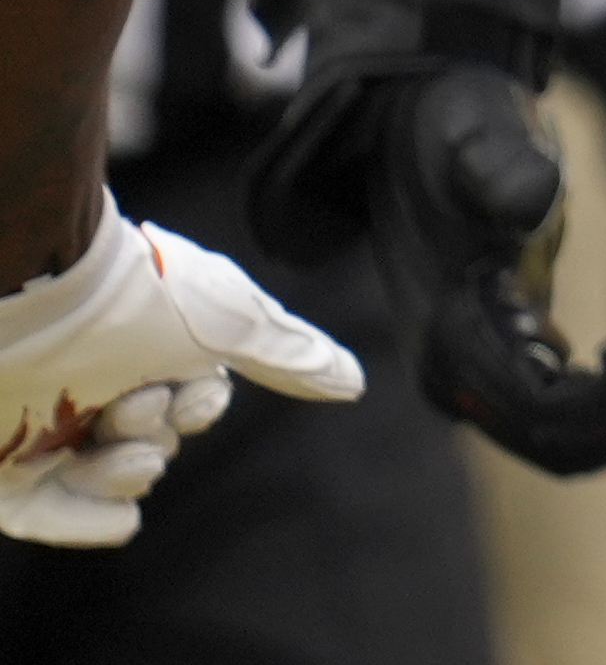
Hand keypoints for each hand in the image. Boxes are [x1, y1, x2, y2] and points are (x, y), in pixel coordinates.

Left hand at [0, 207, 362, 546]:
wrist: (37, 298)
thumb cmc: (140, 299)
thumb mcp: (234, 323)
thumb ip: (291, 356)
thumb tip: (356, 384)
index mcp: (147, 349)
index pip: (187, 402)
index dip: (200, 408)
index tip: (194, 396)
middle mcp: (97, 386)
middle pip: (151, 444)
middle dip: (156, 435)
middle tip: (137, 405)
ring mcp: (45, 428)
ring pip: (105, 481)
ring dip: (125, 478)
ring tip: (115, 452)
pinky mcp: (3, 466)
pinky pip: (45, 515)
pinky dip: (84, 523)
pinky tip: (118, 519)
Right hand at [240, 0, 605, 473]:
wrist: (411, 126)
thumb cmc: (449, 127)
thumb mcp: (472, 132)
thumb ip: (501, 165)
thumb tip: (532, 203)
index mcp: (450, 332)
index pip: (543, 408)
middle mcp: (454, 371)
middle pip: (558, 442)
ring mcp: (474, 370)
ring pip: (561, 441)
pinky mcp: (498, 355)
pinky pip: (560, 413)